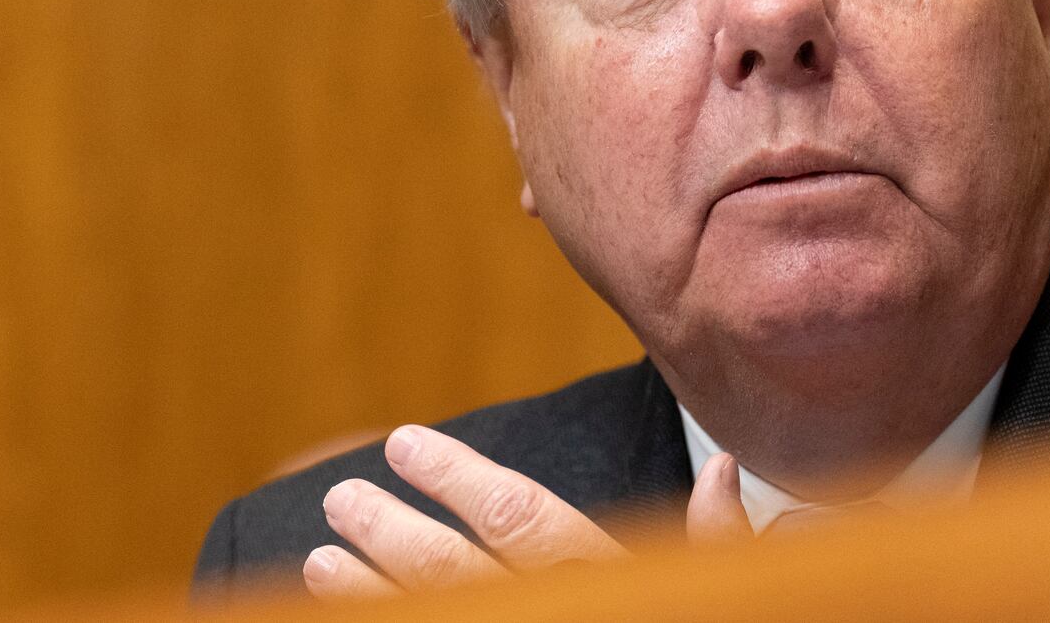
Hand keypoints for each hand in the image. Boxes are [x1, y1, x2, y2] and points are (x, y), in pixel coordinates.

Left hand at [303, 425, 749, 598]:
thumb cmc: (702, 618)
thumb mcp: (730, 593)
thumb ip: (719, 540)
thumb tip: (721, 466)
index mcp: (612, 580)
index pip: (522, 518)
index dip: (458, 478)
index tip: (404, 444)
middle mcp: (567, 612)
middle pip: (458, 573)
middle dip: (391, 532)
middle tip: (339, 496)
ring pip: (435, 619)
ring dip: (370, 591)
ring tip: (320, 556)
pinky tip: (343, 612)